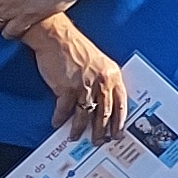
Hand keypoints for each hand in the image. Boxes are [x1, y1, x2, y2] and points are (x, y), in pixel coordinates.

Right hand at [32, 22, 130, 140]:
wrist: (56, 37)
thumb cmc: (75, 48)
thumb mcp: (98, 63)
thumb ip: (104, 81)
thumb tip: (104, 102)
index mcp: (112, 75)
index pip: (122, 104)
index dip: (120, 121)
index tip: (118, 133)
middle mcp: (101, 82)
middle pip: (104, 113)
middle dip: (101, 131)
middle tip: (99, 141)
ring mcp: (85, 86)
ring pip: (85, 115)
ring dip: (79, 129)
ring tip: (76, 137)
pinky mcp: (67, 88)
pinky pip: (64, 110)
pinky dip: (60, 118)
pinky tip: (57, 123)